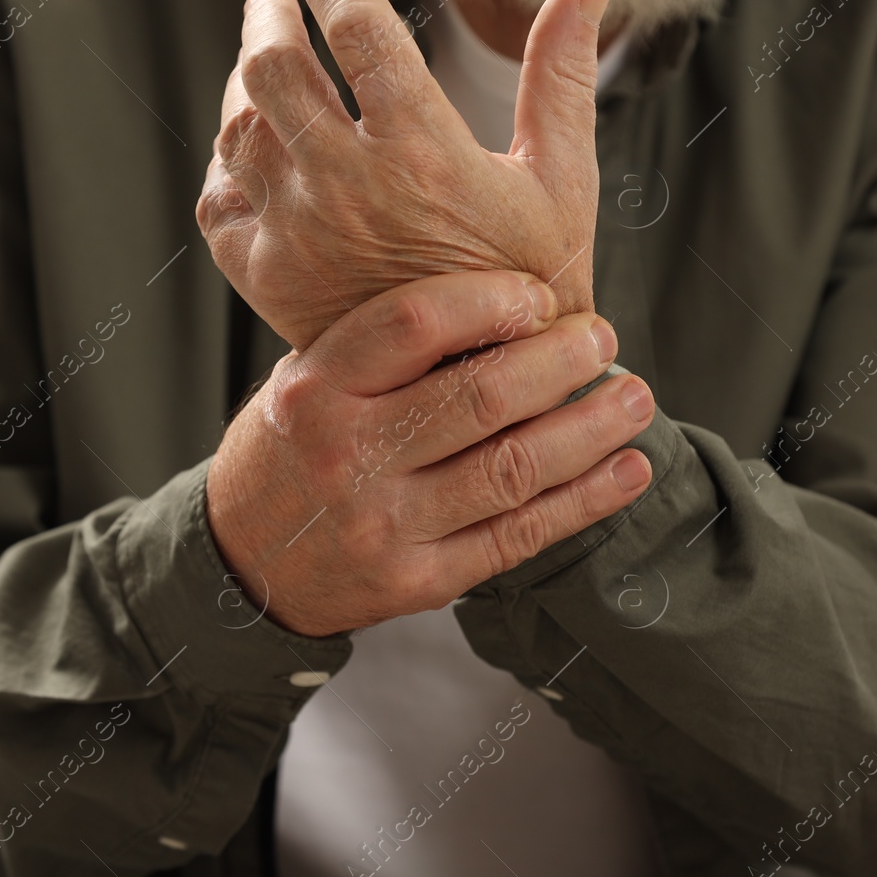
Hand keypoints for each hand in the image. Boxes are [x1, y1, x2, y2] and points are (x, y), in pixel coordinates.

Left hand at [196, 0, 610, 350]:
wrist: (480, 393)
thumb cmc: (530, 285)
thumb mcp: (561, 180)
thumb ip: (561, 76)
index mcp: (423, 152)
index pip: (359, 29)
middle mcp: (348, 189)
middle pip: (274, 67)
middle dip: (268, 17)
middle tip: (275, 0)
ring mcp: (299, 236)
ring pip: (239, 128)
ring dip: (245, 83)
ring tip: (265, 65)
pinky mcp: (268, 279)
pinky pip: (218, 200)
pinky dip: (227, 164)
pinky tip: (251, 149)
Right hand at [205, 270, 654, 636]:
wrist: (241, 568)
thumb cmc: (289, 451)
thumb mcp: (304, 380)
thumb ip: (382, 347)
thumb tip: (505, 300)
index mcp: (316, 389)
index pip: (414, 323)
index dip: (492, 300)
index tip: (541, 294)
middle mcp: (347, 456)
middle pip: (480, 397)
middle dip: (560, 362)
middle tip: (604, 339)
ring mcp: (383, 526)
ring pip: (512, 468)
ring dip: (590, 430)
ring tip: (634, 399)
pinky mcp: (416, 582)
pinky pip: (517, 536)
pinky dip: (583, 501)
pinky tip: (626, 470)